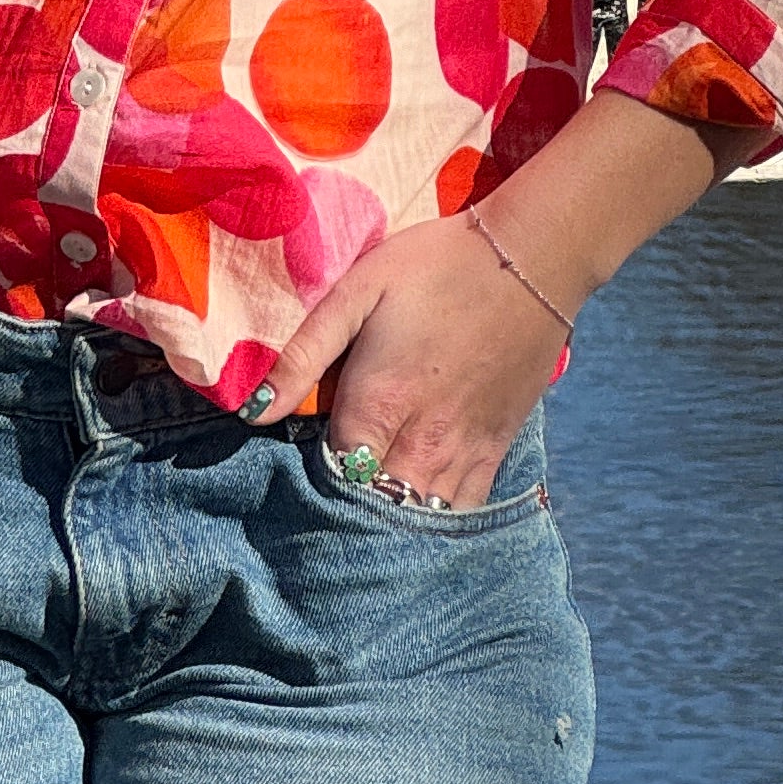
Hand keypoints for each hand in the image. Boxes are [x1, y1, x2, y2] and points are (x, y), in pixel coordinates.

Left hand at [258, 211, 570, 510]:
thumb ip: (304, 354)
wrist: (530, 260)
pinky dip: (433, 522)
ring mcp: (463, 454)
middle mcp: (421, 442)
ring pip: (417, 522)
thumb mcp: (358, 290)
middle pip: (372, 509)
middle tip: (319, 504)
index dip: (305, 482)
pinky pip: (460, 513)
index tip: (289, 474)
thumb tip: (252, 411)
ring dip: (387, 523)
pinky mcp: (495, 452)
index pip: (329, 477)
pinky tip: (414, 513)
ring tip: (362, 514)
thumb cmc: (434, 266)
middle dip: (343, 514)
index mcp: (378, 403)